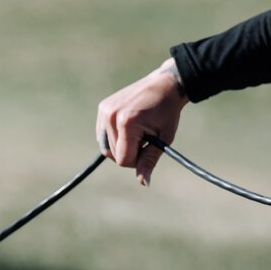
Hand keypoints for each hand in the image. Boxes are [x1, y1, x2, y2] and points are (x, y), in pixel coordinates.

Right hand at [95, 58, 188, 185]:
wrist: (165, 85)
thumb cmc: (168, 112)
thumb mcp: (163, 139)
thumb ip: (150, 160)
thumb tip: (143, 184)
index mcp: (127, 124)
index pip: (123, 160)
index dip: (138, 160)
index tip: (149, 147)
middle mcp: (111, 116)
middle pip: (114, 155)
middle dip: (130, 153)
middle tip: (146, 137)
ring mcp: (104, 111)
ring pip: (106, 147)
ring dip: (122, 146)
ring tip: (138, 132)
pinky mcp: (102, 108)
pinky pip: (103, 135)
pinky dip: (114, 138)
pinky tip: (129, 128)